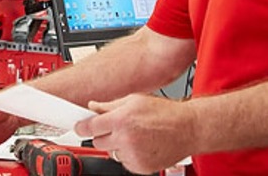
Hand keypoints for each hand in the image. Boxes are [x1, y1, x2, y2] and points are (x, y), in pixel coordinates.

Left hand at [74, 94, 194, 174]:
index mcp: (122, 119)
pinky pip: (124, 162)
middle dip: (103, 134)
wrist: (188, 129)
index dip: (82, 126)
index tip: (79, 126)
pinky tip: (141, 145)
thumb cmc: (165, 113)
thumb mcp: (135, 100)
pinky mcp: (139, 167)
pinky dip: (129, 154)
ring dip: (117, 145)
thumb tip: (93, 107)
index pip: (90, 127)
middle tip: (117, 127)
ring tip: (135, 135)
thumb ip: (110, 105)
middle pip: (97, 141)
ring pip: (111, 152)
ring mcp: (132, 155)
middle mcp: (125, 138)